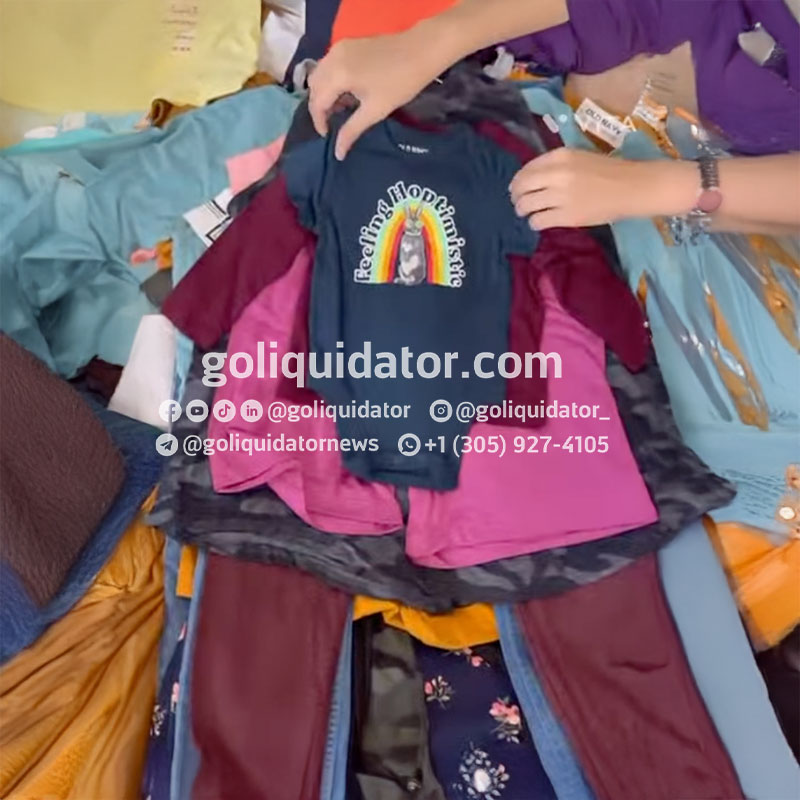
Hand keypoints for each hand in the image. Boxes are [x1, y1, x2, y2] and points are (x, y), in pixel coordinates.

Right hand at [308, 26, 449, 159]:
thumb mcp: (375, 111)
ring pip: (319, 74)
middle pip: (314, 86)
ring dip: (325, 92)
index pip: (317, 102)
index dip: (319, 122)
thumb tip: (338, 153)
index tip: (328, 135)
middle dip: (319, 106)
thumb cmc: (400, 83)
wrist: (421, 50)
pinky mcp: (347, 44)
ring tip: (342, 107)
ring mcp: (339, 47)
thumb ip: (351, 131)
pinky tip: (347, 91)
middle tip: (334, 122)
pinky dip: (331, 79)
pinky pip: (329, 64)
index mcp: (338, 74)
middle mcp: (333, 57)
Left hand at [508, 148, 697, 228]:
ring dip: (523, 211)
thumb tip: (531, 178)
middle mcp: (557, 174)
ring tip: (527, 213)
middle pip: (521, 187)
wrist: (633, 187)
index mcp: (560, 156)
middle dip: (516, 196)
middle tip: (518, 203)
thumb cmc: (609, 171)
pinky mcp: (567, 216)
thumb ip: (556, 164)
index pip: (526, 169)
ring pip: (526, 205)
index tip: (518, 188)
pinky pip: (538, 221)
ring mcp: (561, 196)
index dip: (518, 181)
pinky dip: (535, 223)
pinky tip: (540, 222)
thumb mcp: (579, 157)